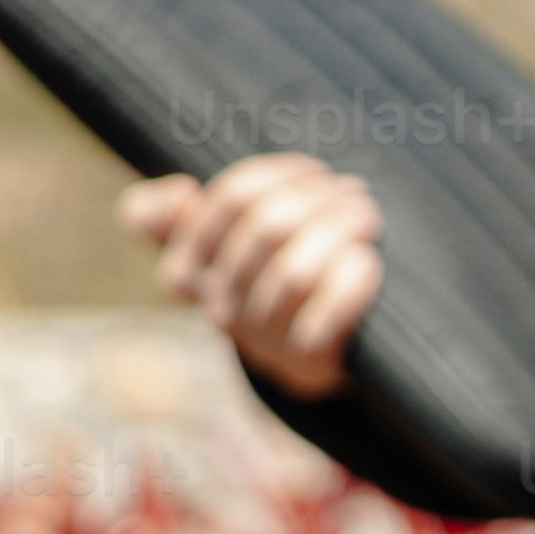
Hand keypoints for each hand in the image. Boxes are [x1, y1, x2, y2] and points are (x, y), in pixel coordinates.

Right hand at [126, 151, 381, 399]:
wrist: (312, 353)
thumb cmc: (268, 273)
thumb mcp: (219, 238)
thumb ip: (168, 214)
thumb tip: (179, 195)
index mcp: (187, 266)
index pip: (227, 200)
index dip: (269, 177)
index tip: (310, 171)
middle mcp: (216, 303)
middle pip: (268, 227)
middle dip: (318, 199)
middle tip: (351, 191)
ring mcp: (258, 336)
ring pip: (295, 272)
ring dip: (339, 233)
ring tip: (365, 216)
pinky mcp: (301, 362)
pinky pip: (324, 320)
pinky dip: (350, 283)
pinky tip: (366, 261)